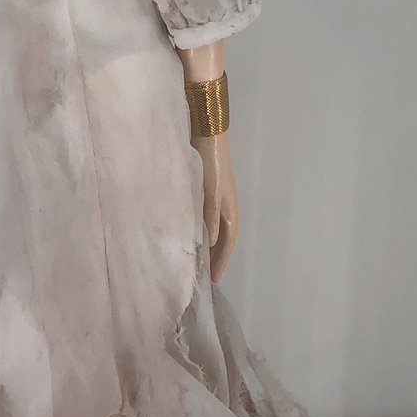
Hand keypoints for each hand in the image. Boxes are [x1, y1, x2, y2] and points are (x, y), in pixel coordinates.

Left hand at [191, 129, 237, 281]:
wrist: (207, 134)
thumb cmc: (212, 165)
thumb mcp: (211, 193)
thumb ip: (210, 218)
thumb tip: (209, 245)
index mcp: (230, 212)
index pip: (227, 246)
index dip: (220, 263)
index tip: (211, 281)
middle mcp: (224, 209)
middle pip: (221, 240)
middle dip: (213, 258)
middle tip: (201, 275)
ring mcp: (214, 200)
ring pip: (211, 229)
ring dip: (205, 244)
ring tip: (193, 259)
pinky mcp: (203, 190)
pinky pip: (202, 218)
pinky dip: (197, 228)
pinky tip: (186, 232)